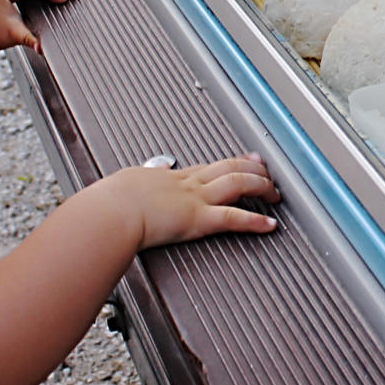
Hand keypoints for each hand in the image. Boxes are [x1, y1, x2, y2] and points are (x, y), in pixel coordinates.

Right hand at [109, 153, 280, 249]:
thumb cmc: (109, 203)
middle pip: (228, 168)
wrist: (109, 211)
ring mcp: (194, 199)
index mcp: (169, 177)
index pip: (208, 167)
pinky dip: (254, 221)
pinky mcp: (197, 219)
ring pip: (238, 183)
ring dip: (261, 186)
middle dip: (253, 168)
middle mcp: (187, 184)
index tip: (245, 160)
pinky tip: (269, 224)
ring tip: (275, 193)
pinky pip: (233, 218)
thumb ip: (141, 181)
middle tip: (268, 170)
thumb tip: (145, 176)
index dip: (230, 163)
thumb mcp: (126, 184)